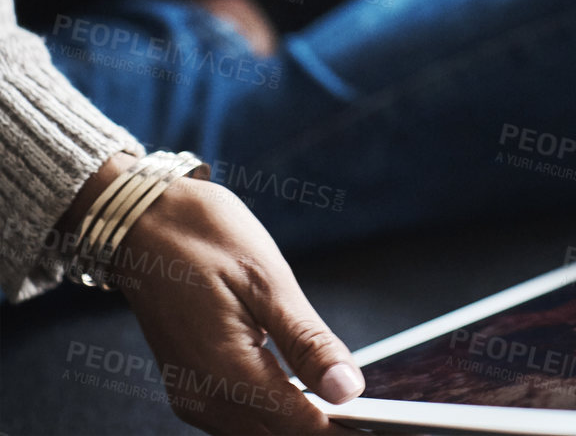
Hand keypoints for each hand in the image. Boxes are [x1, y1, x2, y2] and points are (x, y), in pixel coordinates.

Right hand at [59, 155, 363, 431]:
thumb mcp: (265, 277)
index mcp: (224, 372)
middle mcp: (202, 398)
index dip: (340, 427)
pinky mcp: (188, 385)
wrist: (139, 220)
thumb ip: (306, 341)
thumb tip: (348, 389)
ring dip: (295, 420)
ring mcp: (191, 395)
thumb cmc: (202, 235)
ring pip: (256, 433)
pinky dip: (270, 409)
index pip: (297, 427)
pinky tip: (295, 383)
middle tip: (362, 400)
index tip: (378, 416)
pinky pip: (237, 418)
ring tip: (333, 386)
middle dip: (320, 426)